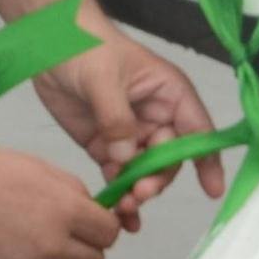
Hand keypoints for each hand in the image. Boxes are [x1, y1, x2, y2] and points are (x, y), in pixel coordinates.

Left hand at [32, 28, 223, 217]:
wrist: (47, 44)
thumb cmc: (84, 44)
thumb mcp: (103, 78)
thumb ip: (117, 118)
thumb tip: (126, 156)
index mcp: (168, 94)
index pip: (197, 130)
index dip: (207, 159)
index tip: (212, 189)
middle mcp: (155, 117)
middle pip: (169, 159)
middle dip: (158, 179)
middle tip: (140, 192)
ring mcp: (130, 134)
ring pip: (145, 172)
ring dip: (139, 192)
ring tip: (124, 207)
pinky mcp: (106, 146)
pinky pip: (119, 176)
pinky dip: (120, 195)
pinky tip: (118, 214)